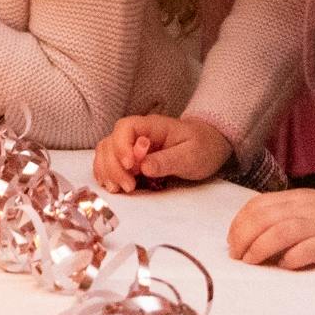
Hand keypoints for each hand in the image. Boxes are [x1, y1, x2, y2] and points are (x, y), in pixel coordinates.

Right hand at [95, 110, 231, 191]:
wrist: (208, 145)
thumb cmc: (202, 147)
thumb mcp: (191, 155)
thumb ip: (168, 160)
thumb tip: (143, 167)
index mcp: (152, 126)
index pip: (125, 127)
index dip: (121, 146)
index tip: (130, 166)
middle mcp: (137, 133)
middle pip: (110, 142)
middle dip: (114, 166)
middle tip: (129, 186)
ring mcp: (131, 145)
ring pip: (105, 152)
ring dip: (107, 171)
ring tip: (119, 189)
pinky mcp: (131, 158)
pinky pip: (109, 161)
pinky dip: (106, 173)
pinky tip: (112, 185)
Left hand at [228, 187, 314, 271]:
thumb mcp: (313, 211)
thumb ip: (288, 217)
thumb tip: (257, 239)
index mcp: (298, 198)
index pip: (258, 205)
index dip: (239, 224)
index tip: (232, 243)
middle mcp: (307, 208)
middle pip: (264, 218)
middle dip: (243, 238)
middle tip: (237, 258)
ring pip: (280, 231)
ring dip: (260, 248)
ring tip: (251, 263)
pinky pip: (308, 249)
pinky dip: (292, 258)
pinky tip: (285, 266)